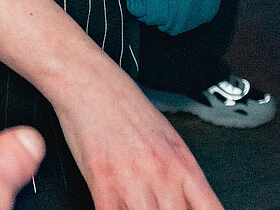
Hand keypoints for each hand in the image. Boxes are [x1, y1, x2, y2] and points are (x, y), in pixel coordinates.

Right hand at [51, 60, 223, 209]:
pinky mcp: (104, 183)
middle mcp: (163, 175)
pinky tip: (117, 207)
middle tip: (157, 207)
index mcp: (183, 165)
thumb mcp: (167, 139)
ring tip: (134, 206)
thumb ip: (181, 175)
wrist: (90, 82)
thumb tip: (190, 203)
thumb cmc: (125, 107)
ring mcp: (134, 180)